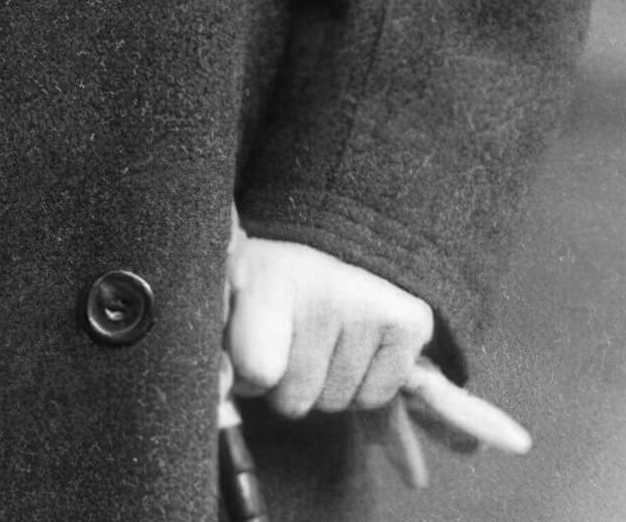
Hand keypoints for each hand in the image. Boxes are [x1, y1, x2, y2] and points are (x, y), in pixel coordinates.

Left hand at [223, 228, 432, 418]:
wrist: (341, 222)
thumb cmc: (274, 270)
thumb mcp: (228, 291)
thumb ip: (215, 344)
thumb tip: (220, 396)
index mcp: (269, 277)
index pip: (257, 371)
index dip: (249, 373)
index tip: (250, 344)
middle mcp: (325, 291)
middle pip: (294, 400)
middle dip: (287, 381)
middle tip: (290, 334)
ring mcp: (372, 308)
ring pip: (334, 403)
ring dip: (324, 381)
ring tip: (322, 330)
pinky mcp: (410, 323)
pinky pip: (373, 397)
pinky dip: (361, 382)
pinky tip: (353, 338)